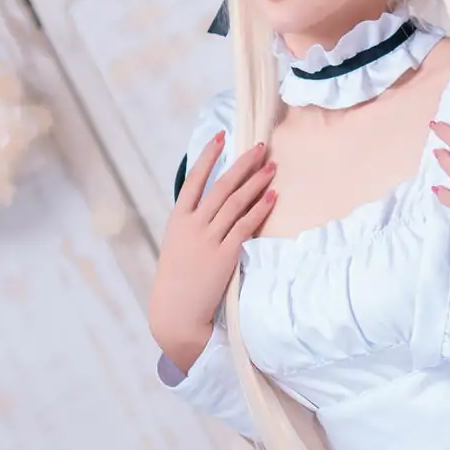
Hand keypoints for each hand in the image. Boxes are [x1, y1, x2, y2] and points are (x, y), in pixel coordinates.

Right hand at [150, 132, 273, 368]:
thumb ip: (192, 223)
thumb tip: (212, 203)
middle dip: (242, 164)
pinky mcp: (225, 255)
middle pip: (221, 186)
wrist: (177, 312)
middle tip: (261, 147)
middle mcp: (193, 225)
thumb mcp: (177, 245)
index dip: (208, 156)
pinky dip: (259, 209)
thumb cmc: (178, 279)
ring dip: (255, 183)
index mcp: (178, 220)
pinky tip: (272, 196)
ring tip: (271, 167)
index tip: (222, 136)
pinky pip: (245, 226)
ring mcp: (209, 239)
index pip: (194, 180)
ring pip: (235, 203)